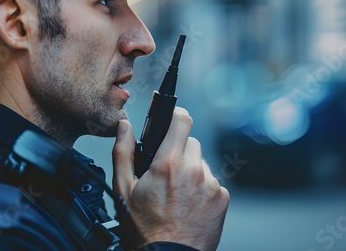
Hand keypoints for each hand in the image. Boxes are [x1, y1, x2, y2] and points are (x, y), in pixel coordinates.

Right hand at [112, 107, 229, 250]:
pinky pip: (212, 182)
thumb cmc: (144, 229)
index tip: (173, 119)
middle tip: (167, 173)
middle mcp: (193, 170)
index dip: (176, 115)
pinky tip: (189, 205)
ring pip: (201, 163)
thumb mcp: (123, 190)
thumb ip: (123, 152)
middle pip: (191, 143)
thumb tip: (125, 127)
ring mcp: (211, 184)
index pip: (182, 120)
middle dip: (179, 152)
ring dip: (191, 171)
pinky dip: (202, 188)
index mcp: (168, 164)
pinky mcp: (222, 198)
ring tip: (177, 194)